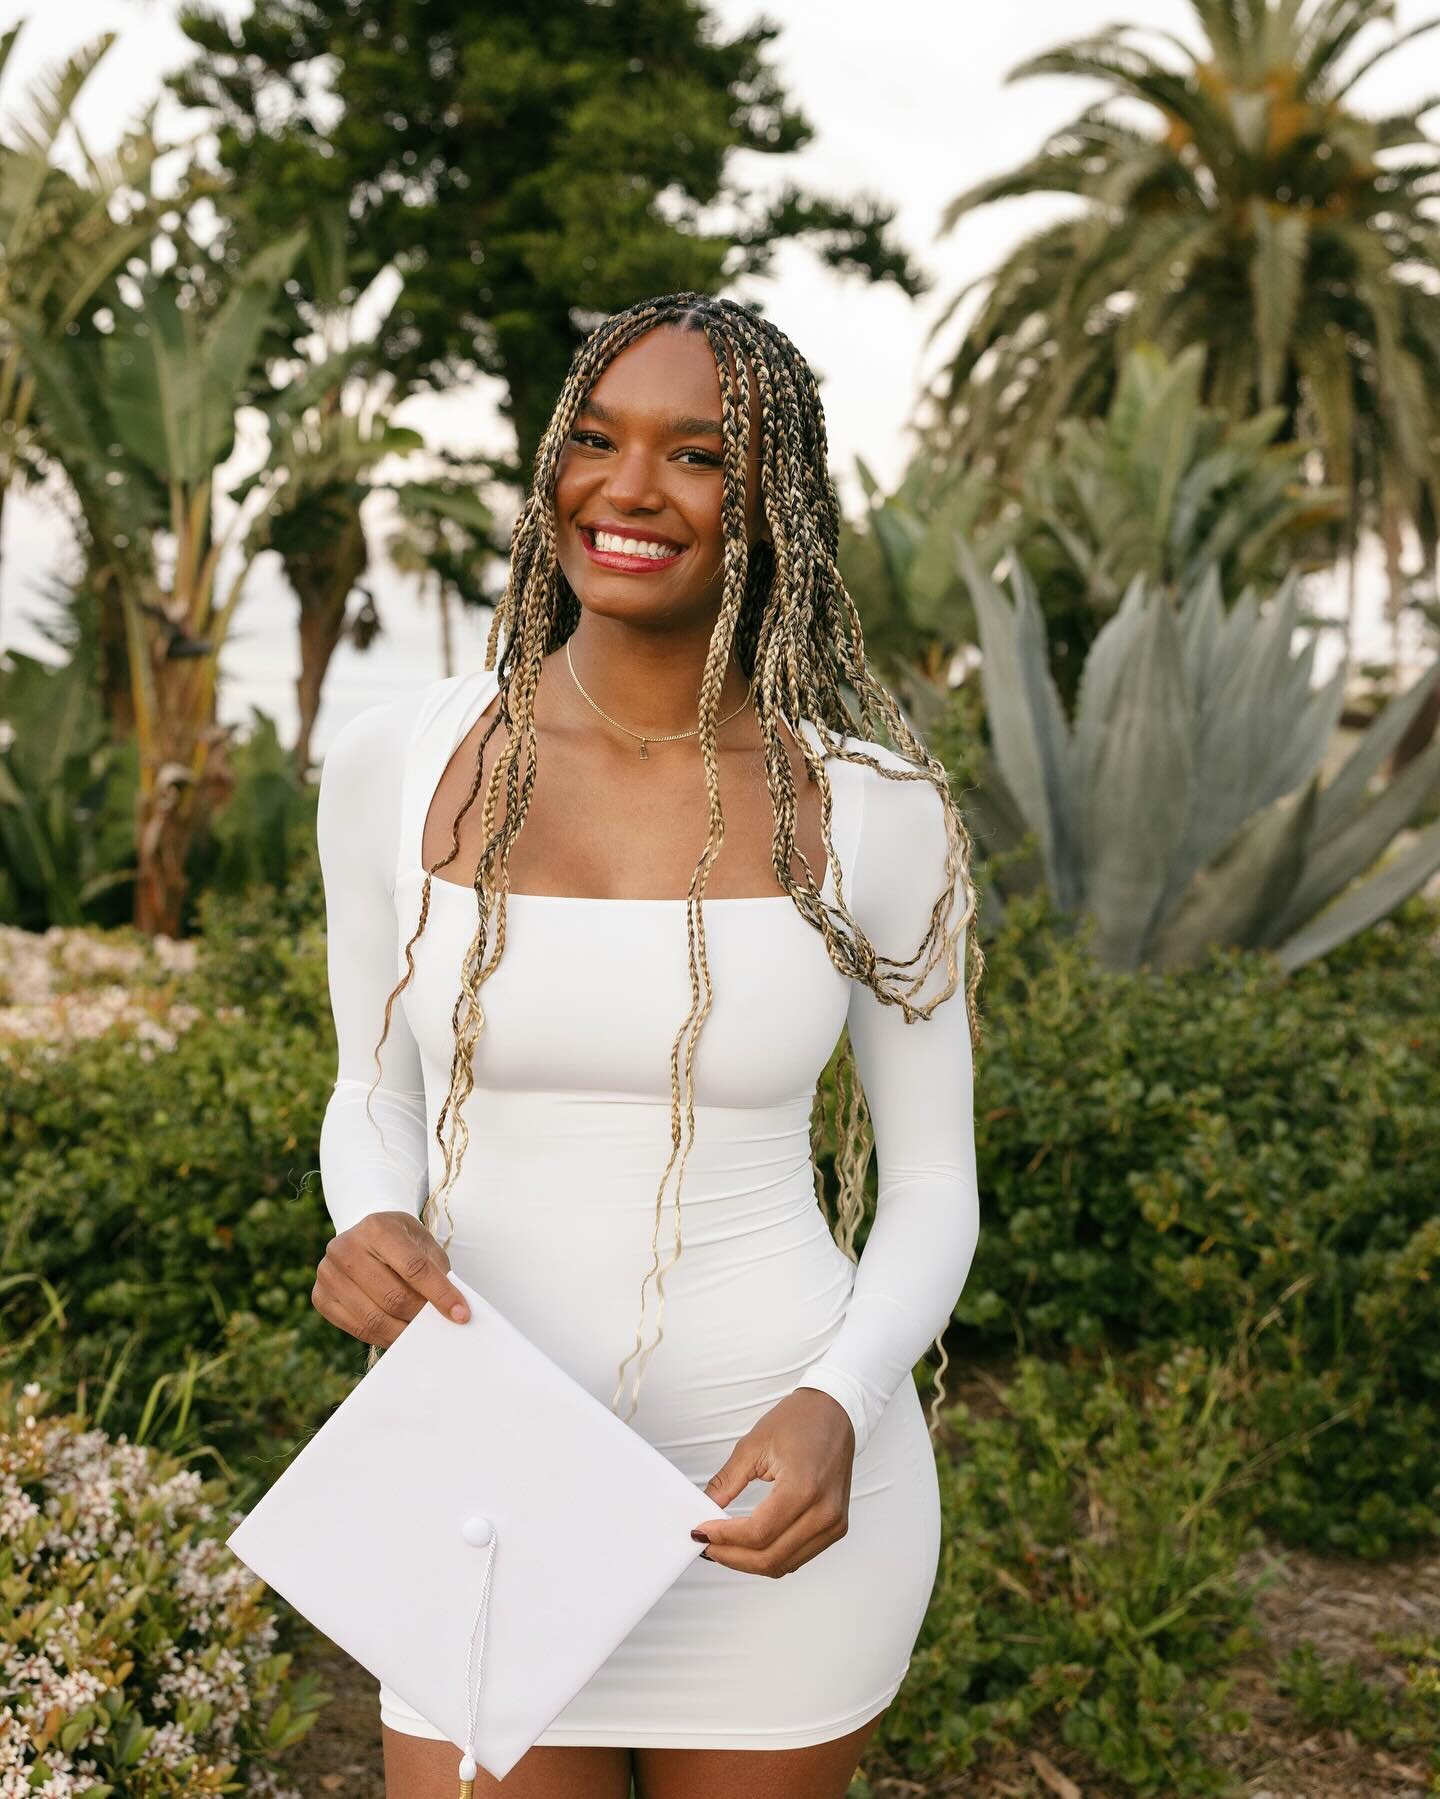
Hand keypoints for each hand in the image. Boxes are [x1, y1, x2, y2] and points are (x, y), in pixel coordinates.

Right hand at [312, 1210, 470, 1346]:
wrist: (365, 1236)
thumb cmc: (400, 1242)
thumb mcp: (423, 1244)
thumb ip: (436, 1273)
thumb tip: (452, 1313)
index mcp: (377, 1227)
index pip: (415, 1268)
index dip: (441, 1295)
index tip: (462, 1315)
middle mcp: (346, 1247)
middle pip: (393, 1297)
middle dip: (420, 1316)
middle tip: (439, 1326)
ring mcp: (327, 1272)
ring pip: (374, 1318)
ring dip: (403, 1331)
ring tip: (420, 1333)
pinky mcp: (320, 1296)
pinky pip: (356, 1328)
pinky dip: (382, 1337)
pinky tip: (397, 1334)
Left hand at [691, 1388, 855, 1577]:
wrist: (835, 1412)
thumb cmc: (801, 1419)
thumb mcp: (754, 1444)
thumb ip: (727, 1481)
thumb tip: (706, 1508)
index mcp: (804, 1487)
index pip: (758, 1532)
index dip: (724, 1538)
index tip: (702, 1531)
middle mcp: (824, 1512)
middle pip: (770, 1557)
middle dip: (731, 1556)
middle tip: (707, 1544)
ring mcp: (833, 1524)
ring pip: (783, 1564)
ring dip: (749, 1561)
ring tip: (724, 1546)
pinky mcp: (835, 1528)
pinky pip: (797, 1557)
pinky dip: (770, 1556)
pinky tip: (749, 1544)